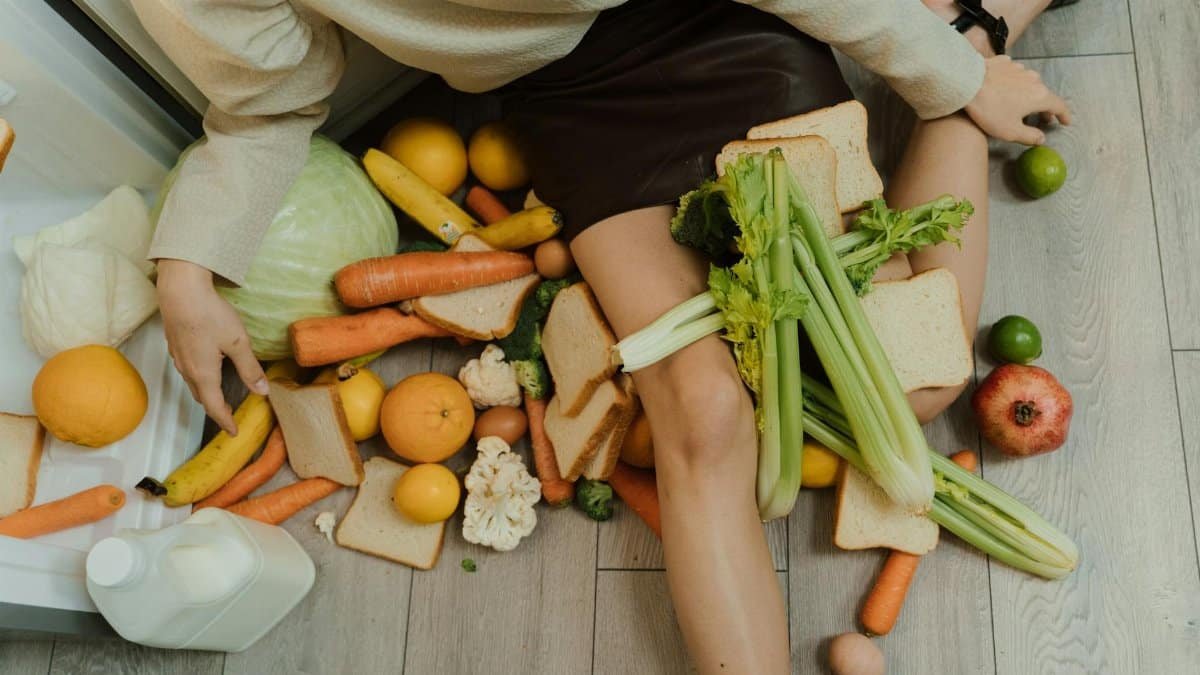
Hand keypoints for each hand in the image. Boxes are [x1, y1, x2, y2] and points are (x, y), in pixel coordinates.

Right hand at [157, 259, 267, 434]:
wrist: (179, 291)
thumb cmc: (209, 316)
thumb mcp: (238, 343)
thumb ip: (250, 368)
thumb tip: (262, 392)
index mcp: (204, 374)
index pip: (214, 407)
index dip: (225, 421)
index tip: (234, 432)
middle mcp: (187, 370)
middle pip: (202, 397)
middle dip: (216, 409)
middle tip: (228, 416)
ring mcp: (178, 357)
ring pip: (193, 383)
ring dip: (206, 394)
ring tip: (219, 397)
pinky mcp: (175, 345)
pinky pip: (188, 370)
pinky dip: (200, 378)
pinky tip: (207, 369)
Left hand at [965, 56, 1071, 144]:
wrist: (967, 83)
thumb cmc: (989, 109)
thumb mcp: (1010, 131)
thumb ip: (1029, 136)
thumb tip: (1041, 139)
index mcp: (1040, 96)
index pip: (1059, 106)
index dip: (1064, 115)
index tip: (1065, 121)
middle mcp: (1034, 79)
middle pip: (1044, 94)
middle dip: (1045, 107)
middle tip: (1043, 118)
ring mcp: (1019, 68)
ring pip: (1028, 83)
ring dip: (1028, 94)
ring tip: (1021, 104)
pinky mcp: (1004, 62)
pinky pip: (1012, 74)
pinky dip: (1013, 82)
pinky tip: (1004, 88)